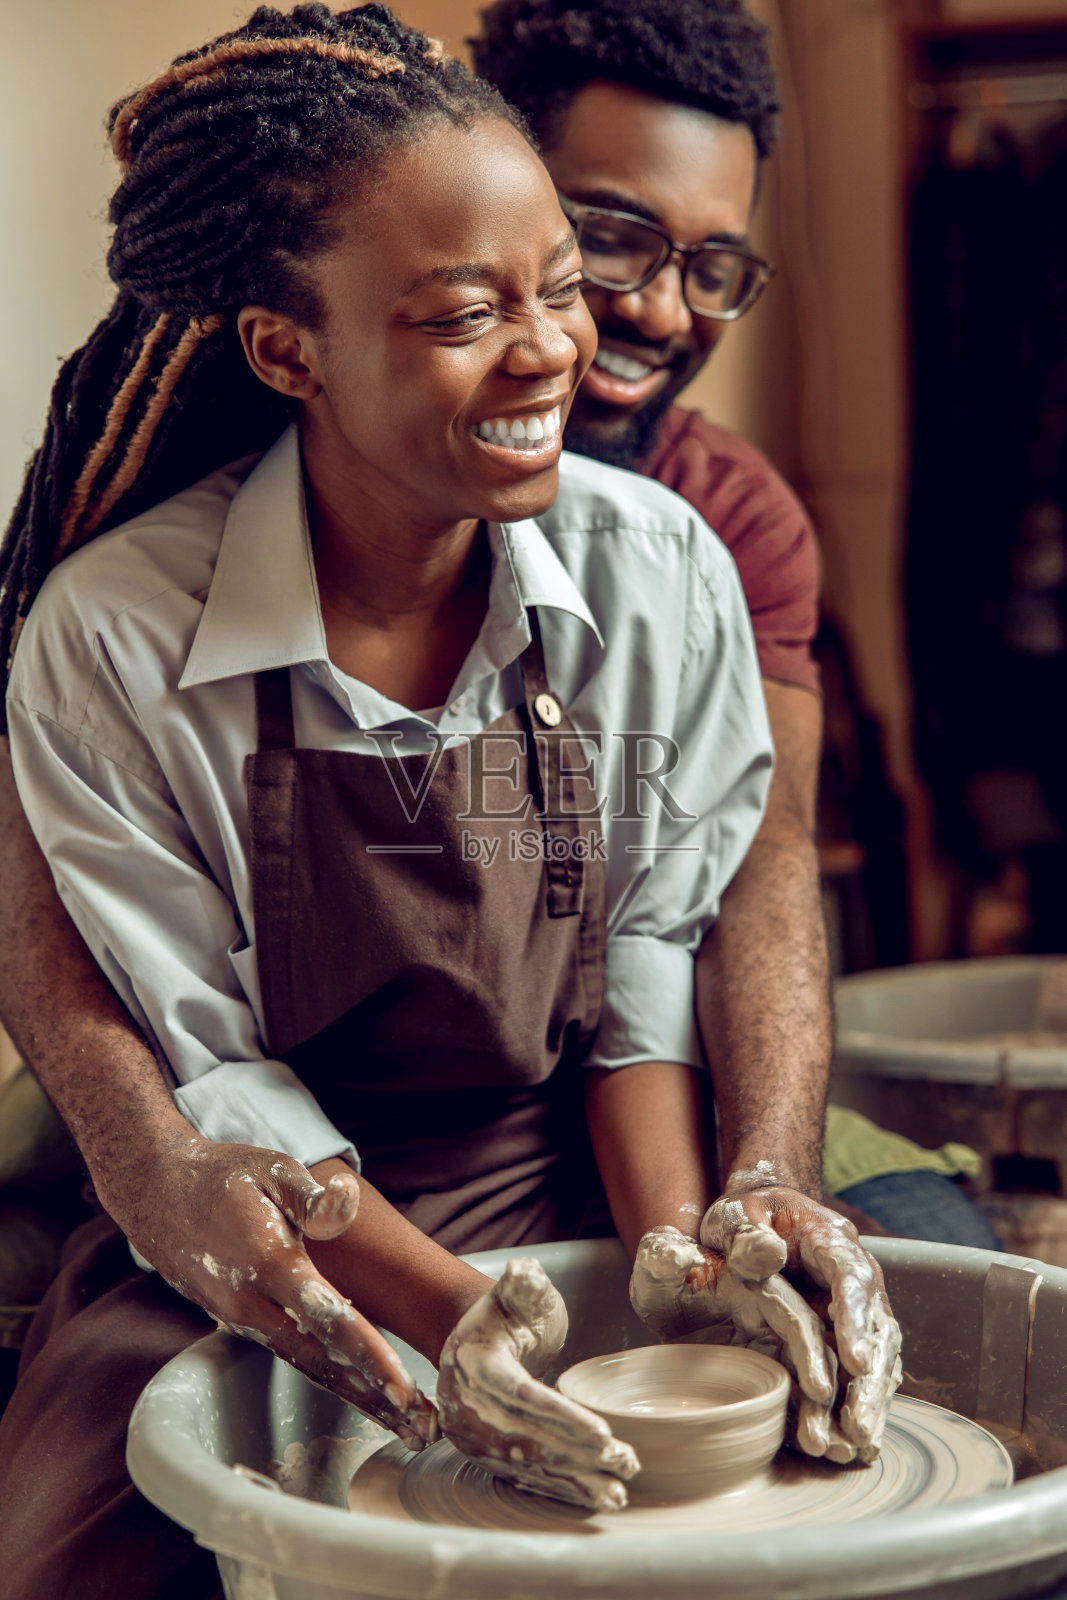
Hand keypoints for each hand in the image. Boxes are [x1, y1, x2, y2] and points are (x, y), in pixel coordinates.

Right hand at [112, 1131, 435, 1448]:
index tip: (404, 1386)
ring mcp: (243, 1318)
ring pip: (308, 1366)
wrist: (157, 1194)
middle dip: (374, 1396)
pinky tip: (360, 1391)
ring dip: (357, 1396)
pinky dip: (329, 1376)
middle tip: (423, 1428)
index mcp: (269, 1264)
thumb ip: (311, 1196)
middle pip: (322, 1361)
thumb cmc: (223, 1178)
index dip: (367, 1354)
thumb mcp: (270, 1169)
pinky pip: (292, 1355)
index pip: (328, 1319)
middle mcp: (254, 1304)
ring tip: (404, 1423)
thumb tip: (347, 1201)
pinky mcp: (241, 1322)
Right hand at [436, 1257, 638, 1511]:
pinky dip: (560, 1489)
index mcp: (478, 1365)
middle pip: (530, 1439)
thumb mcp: (514, 1292)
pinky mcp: (486, 1456)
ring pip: (530, 1465)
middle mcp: (470, 1408)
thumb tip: (523, 1272)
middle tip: (626, 1460)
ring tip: (618, 1492)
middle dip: (580, 1455)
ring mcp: (475, 1437)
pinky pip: (525, 1476)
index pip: (525, 1397)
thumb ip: (522, 1283)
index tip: (603, 1432)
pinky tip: (592, 1497)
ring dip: (576, 1480)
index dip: (563, 1418)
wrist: (471, 1341)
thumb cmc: (503, 1314)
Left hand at [701, 1184, 901, 1462]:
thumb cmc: (746, 1216)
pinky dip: (859, 1407)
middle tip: (858, 1424)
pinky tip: (852, 1444)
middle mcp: (855, 1279)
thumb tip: (767, 1253)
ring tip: (856, 1444)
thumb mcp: (736, 1215)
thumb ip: (746, 1232)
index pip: (852, 1279)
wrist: (757, 1220)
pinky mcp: (846, 1335)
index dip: (856, 1321)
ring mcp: (856, 1309)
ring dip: (869, 1402)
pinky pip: (861, 1375)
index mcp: (832, 1242)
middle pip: (877, 1329)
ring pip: (877, 1359)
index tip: (855, 1361)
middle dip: (870, 1380)